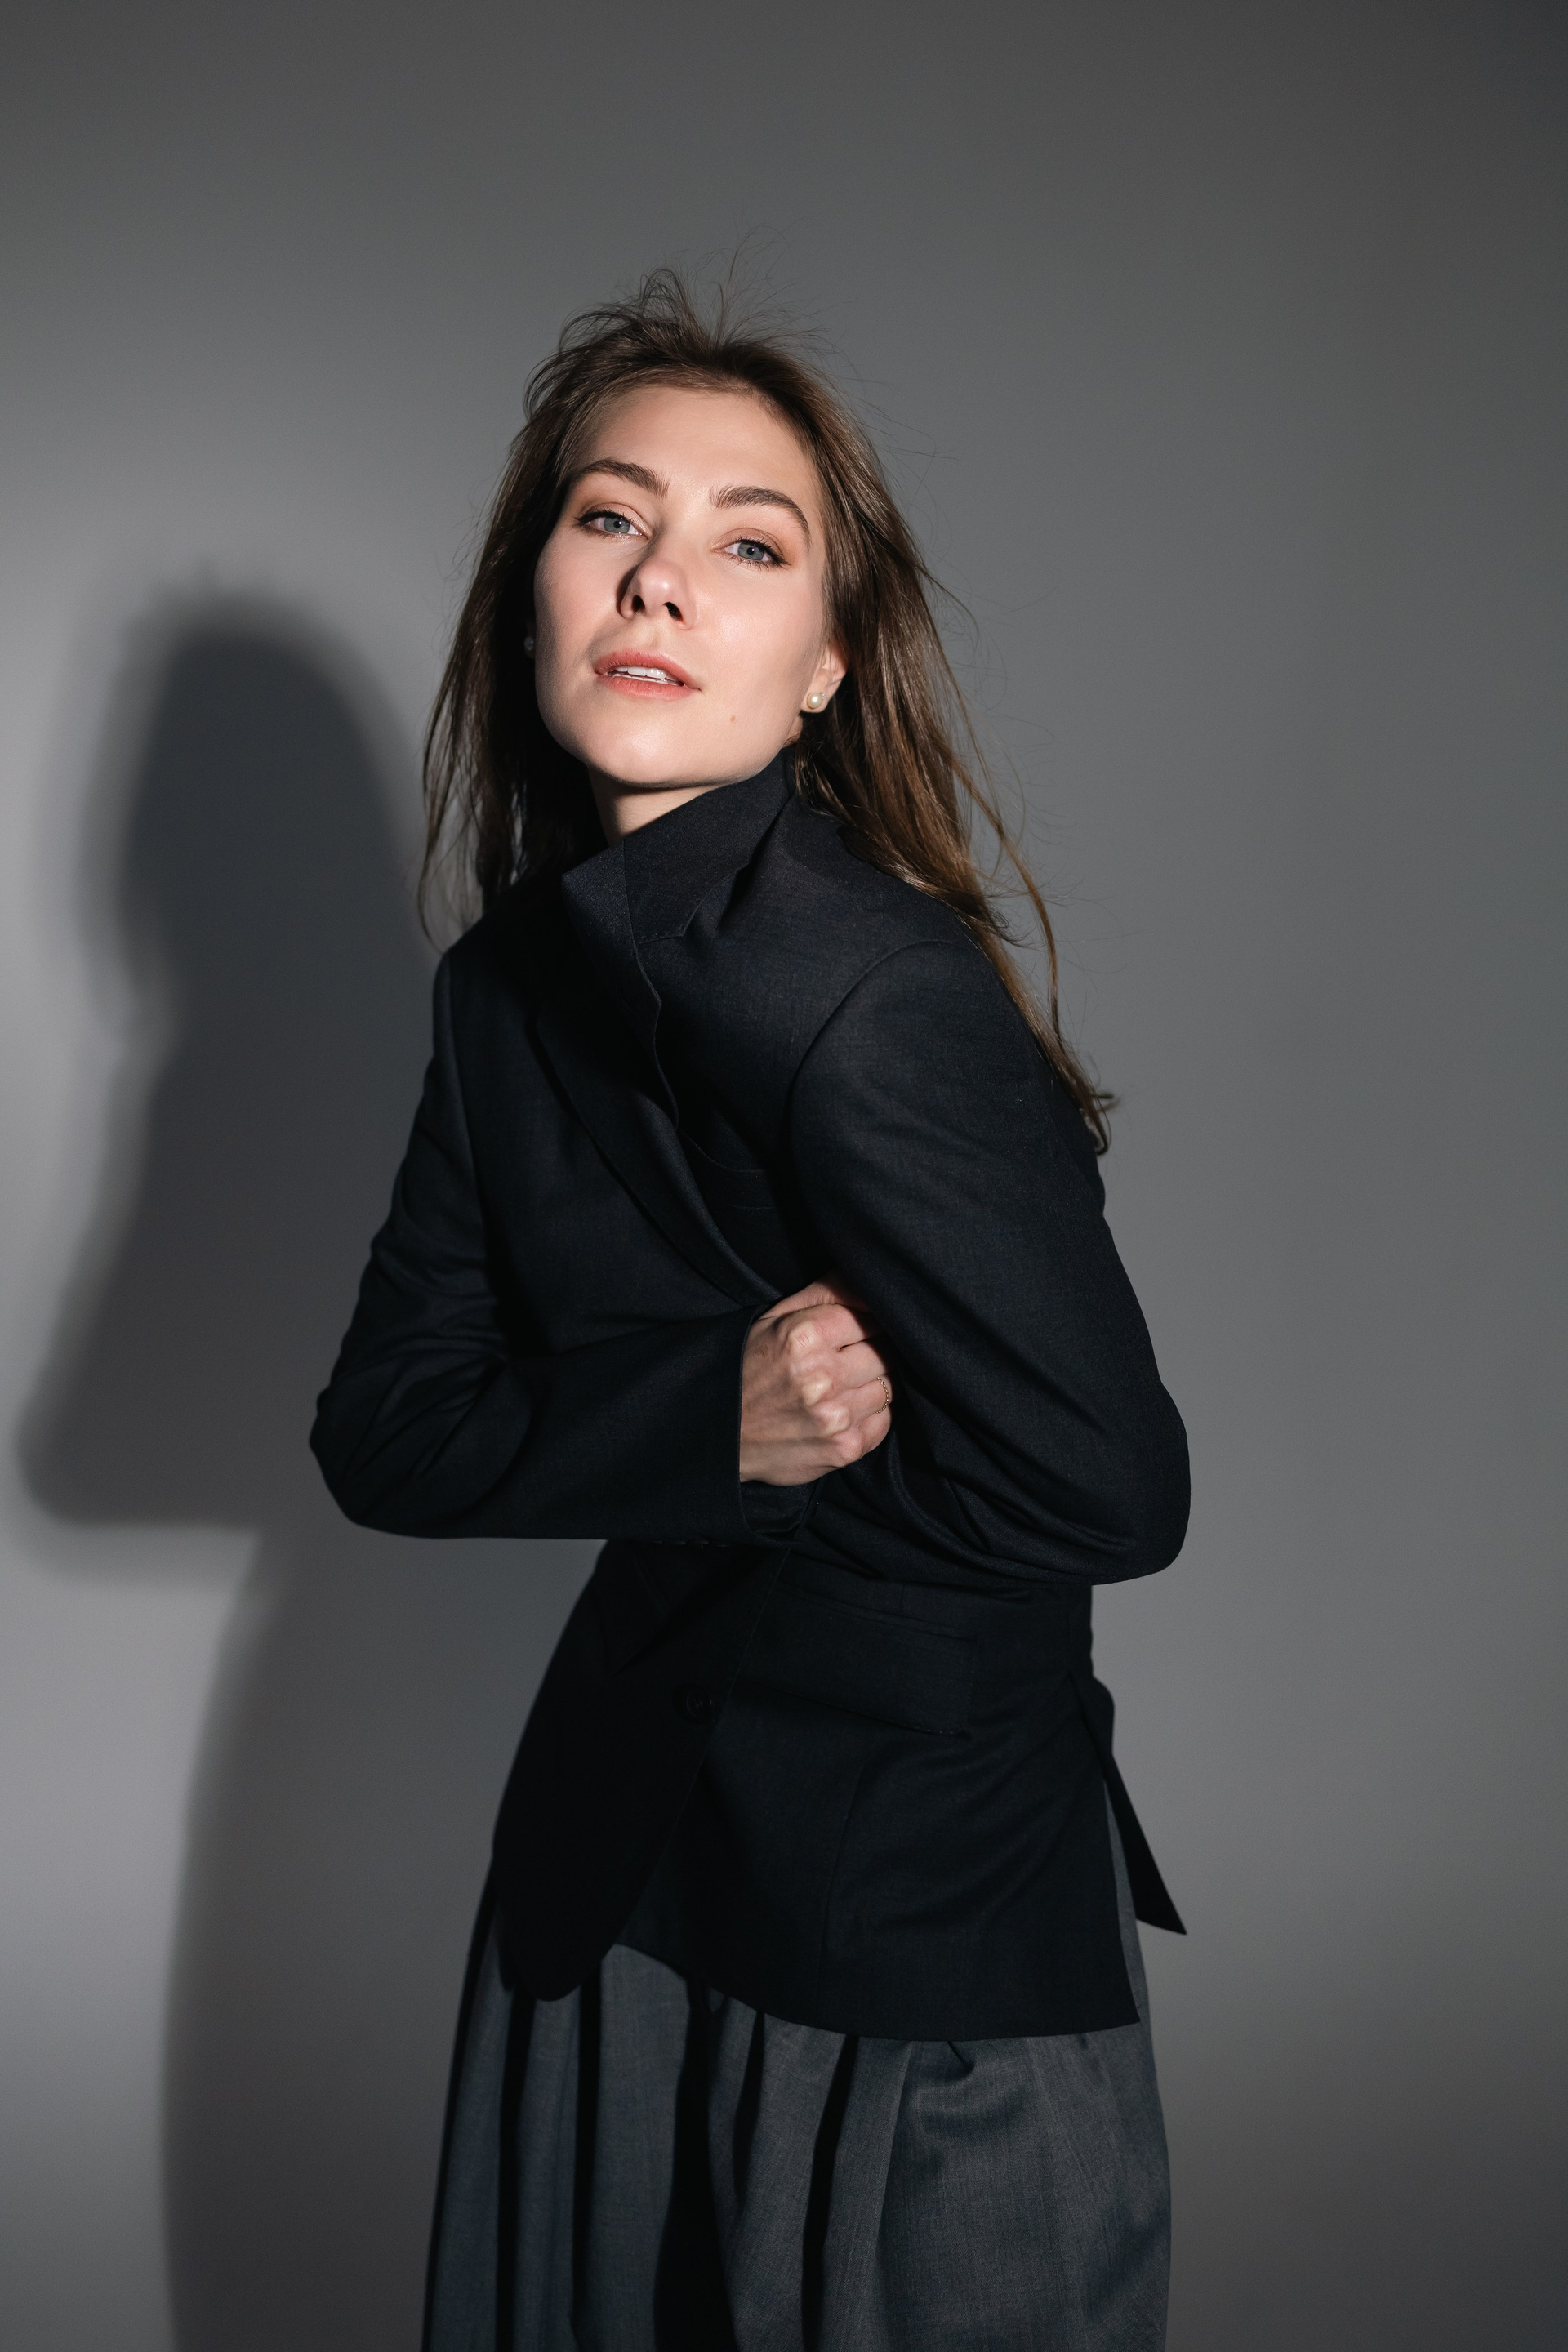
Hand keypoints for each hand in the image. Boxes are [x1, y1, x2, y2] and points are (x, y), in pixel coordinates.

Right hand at [739, 1275, 893, 1486]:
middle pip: (886, 1350)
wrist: (719, 1437)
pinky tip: (845, 1410)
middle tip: (853, 1356)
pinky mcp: (845, 1449)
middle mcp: (823, 1377)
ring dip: (874, 1383)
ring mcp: (836, 1416)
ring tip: (846, 1384)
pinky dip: (871, 1414)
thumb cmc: (746, 1371)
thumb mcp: (772, 1320)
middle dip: (875, 1349)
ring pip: (890, 1385)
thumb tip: (864, 1278)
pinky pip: (884, 1420)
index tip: (858, 1328)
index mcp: (804, 1336)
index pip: (871, 1315)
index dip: (868, 1320)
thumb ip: (822, 1294)